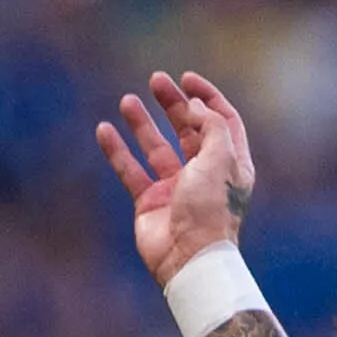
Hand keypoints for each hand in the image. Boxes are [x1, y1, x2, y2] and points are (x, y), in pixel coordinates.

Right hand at [94, 70, 257, 286]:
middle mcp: (206, 172)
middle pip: (189, 128)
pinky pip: (131, 169)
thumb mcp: (220, 159)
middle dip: (173, 103)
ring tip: (127, 100)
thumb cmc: (210, 210)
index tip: (187, 78)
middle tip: (156, 80)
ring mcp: (177, 187)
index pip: (222, 120)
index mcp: (232, 163)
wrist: (188, 257)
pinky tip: (104, 130)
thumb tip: (195, 105)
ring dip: (143, 123)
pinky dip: (118, 150)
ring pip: (157, 147)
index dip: (207, 97)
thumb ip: (211, 127)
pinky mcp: (150, 201)